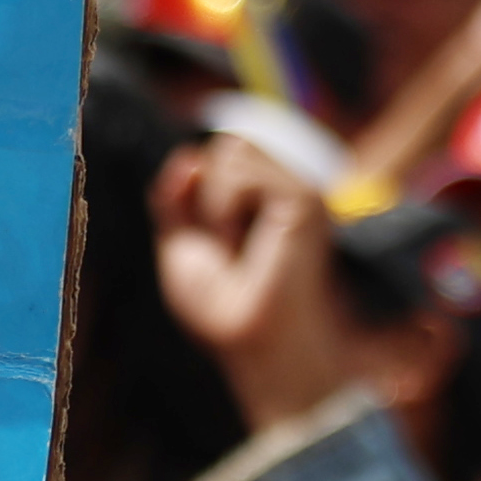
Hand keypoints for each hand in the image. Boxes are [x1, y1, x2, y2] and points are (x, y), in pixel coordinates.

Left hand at [153, 134, 357, 437]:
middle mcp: (288, 186)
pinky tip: (245, 245)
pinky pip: (241, 171)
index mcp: (266, 194)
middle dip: (207, 195)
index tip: (208, 237)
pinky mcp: (305, 197)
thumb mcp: (182, 244)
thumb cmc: (224, 306)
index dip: (196, 183)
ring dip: (215, 205)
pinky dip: (225, 209)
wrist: (249, 337)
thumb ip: (176, 198)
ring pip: (232, 150)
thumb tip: (188, 157)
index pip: (222, 152)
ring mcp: (300, 188)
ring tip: (237, 247)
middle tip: (226, 245)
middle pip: (228, 144)